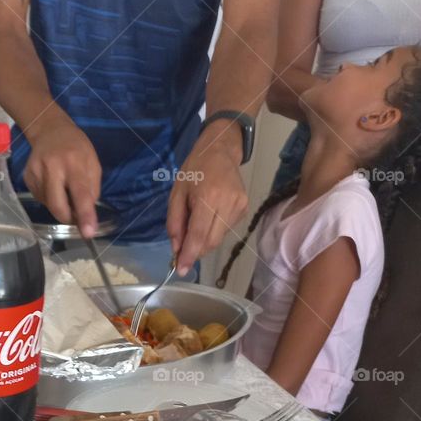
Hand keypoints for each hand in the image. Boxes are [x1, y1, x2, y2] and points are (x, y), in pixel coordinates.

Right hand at [23, 117, 101, 237]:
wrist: (49, 130)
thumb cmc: (76, 147)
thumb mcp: (93, 163)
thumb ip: (92, 189)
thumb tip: (86, 214)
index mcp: (74, 163)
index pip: (80, 193)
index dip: (84, 215)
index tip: (88, 232)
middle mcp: (52, 168)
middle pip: (57, 205)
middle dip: (68, 218)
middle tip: (76, 217)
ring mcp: (36, 172)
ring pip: (48, 204)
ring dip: (60, 206)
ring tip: (64, 190)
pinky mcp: (26, 177)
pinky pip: (40, 198)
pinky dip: (50, 198)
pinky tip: (53, 185)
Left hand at [167, 121, 248, 275]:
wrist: (221, 150)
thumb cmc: (194, 169)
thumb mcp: (176, 193)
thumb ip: (175, 223)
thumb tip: (176, 249)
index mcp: (208, 197)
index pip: (199, 235)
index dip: (189, 255)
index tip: (180, 270)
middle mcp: (228, 203)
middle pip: (211, 241)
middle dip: (195, 251)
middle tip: (181, 253)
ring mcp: (240, 206)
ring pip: (219, 238)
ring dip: (203, 241)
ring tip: (194, 225)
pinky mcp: (245, 208)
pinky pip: (225, 229)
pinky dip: (213, 231)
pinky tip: (207, 217)